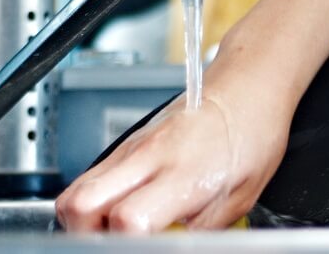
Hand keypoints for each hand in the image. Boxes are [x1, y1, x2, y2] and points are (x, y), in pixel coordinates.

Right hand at [55, 86, 291, 232]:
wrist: (247, 90)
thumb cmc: (252, 135)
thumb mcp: (240, 198)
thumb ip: (200, 229)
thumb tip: (170, 246)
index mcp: (183, 174)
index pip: (127, 219)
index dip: (126, 244)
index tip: (141, 247)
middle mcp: (148, 157)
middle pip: (79, 205)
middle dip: (87, 234)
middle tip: (117, 243)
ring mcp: (132, 148)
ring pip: (76, 191)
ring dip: (88, 218)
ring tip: (120, 229)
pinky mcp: (126, 144)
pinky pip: (91, 178)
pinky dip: (96, 201)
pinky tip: (126, 206)